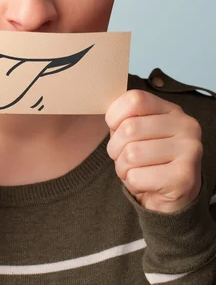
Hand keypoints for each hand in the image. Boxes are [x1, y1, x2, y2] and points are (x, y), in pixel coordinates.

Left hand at [105, 89, 202, 212]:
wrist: (171, 200)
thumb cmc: (148, 162)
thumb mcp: (138, 133)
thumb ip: (125, 119)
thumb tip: (109, 114)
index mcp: (172, 110)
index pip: (134, 99)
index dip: (114, 115)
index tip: (115, 128)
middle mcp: (186, 126)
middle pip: (129, 128)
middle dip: (115, 148)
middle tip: (123, 159)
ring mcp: (189, 151)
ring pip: (131, 154)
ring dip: (123, 168)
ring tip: (135, 172)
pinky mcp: (184, 178)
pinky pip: (137, 177)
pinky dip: (132, 184)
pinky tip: (146, 184)